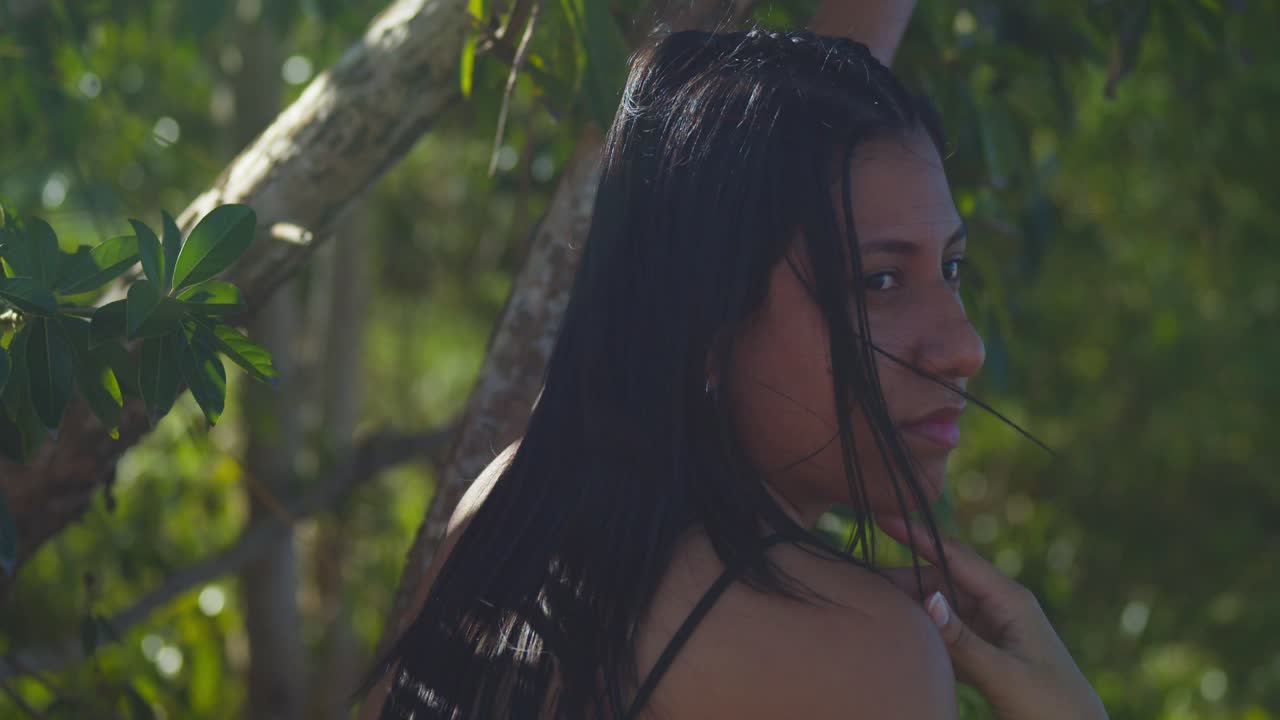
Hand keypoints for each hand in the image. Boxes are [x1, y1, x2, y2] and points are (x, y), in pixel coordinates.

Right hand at [875, 515, 1107, 719]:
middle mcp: (999, 606)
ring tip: (871, 606)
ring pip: (941, 606)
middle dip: (903, 577)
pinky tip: (898, 634)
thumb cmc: (1052, 707)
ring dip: (911, 605)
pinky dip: (922, 631)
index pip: (955, 555)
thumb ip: (963, 639)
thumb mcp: (1004, 674)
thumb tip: (926, 598)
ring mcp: (992, 628)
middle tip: (860, 580)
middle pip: (941, 580)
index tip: (882, 517)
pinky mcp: (986, 651)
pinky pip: (947, 631)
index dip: (918, 535)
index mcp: (1010, 599)